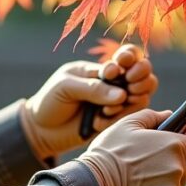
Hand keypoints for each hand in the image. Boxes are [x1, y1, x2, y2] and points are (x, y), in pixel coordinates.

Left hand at [22, 44, 158, 158]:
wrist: (42, 130)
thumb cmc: (51, 101)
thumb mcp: (66, 87)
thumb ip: (93, 88)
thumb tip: (123, 95)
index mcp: (101, 68)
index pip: (127, 55)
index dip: (129, 58)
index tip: (115, 68)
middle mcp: (114, 83)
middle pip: (143, 73)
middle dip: (141, 78)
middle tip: (128, 87)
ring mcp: (117, 102)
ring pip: (143, 95)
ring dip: (132, 101)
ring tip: (107, 110)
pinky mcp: (116, 121)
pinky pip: (131, 116)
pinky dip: (118, 118)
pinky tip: (97, 123)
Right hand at [76, 109, 185, 185]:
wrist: (94, 182)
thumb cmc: (109, 151)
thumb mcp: (127, 124)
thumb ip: (152, 117)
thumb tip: (168, 114)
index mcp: (174, 145)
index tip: (175, 154)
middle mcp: (178, 167)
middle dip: (172, 170)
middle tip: (148, 167)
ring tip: (139, 181)